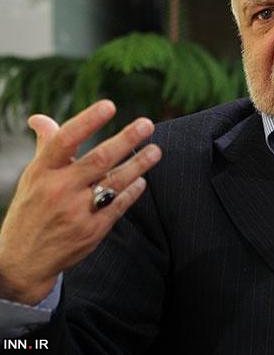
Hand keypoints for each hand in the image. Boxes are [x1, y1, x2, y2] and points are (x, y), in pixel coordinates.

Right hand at [0, 100, 161, 304]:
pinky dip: (133, 191)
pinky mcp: (92, 231)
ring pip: (114, 182)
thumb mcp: (33, 177)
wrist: (24, 260)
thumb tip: (39, 118)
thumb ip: (46, 147)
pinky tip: (143, 180)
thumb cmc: (32, 209)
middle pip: (98, 159)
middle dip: (126, 140)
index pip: (65, 140)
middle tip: (147, 124)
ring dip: (138, 165)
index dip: (88, 121)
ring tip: (156, 151)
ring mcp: (76, 211)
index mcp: (42, 172)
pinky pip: (119, 205)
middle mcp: (59, 190)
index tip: (109, 105)